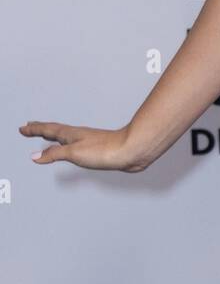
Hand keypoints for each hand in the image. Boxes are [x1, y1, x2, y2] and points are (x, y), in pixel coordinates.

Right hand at [19, 122, 145, 172]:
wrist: (131, 151)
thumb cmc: (105, 150)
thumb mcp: (74, 153)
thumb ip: (54, 154)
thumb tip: (36, 156)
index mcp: (71, 135)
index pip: (48, 130)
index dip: (34, 130)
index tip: (23, 128)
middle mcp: (79, 136)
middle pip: (55, 131)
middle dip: (41, 130)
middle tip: (30, 127)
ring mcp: (88, 142)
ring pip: (66, 138)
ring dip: (54, 137)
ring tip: (47, 136)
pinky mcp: (97, 150)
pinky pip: (75, 146)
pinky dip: (67, 146)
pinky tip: (71, 150)